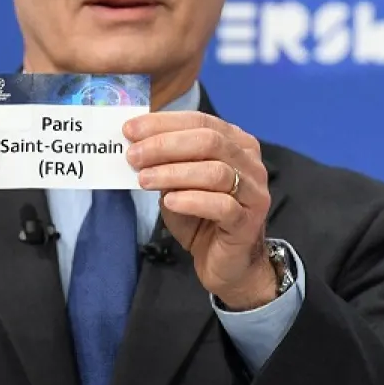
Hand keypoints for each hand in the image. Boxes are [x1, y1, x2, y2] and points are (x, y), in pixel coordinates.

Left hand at [122, 111, 277, 309]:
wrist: (225, 263)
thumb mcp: (178, 185)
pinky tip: (170, 201)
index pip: (200, 121)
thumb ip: (166, 163)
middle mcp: (250, 162)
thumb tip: (135, 146)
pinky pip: (222, 205)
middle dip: (165, 145)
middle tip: (133, 156)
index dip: (163, 123)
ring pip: (216, 172)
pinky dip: (192, 200)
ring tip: (144, 180)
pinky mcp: (248, 221)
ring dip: (174, 173)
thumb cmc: (201, 219)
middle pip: (210, 141)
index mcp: (236, 143)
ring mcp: (253, 192)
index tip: (130, 130)